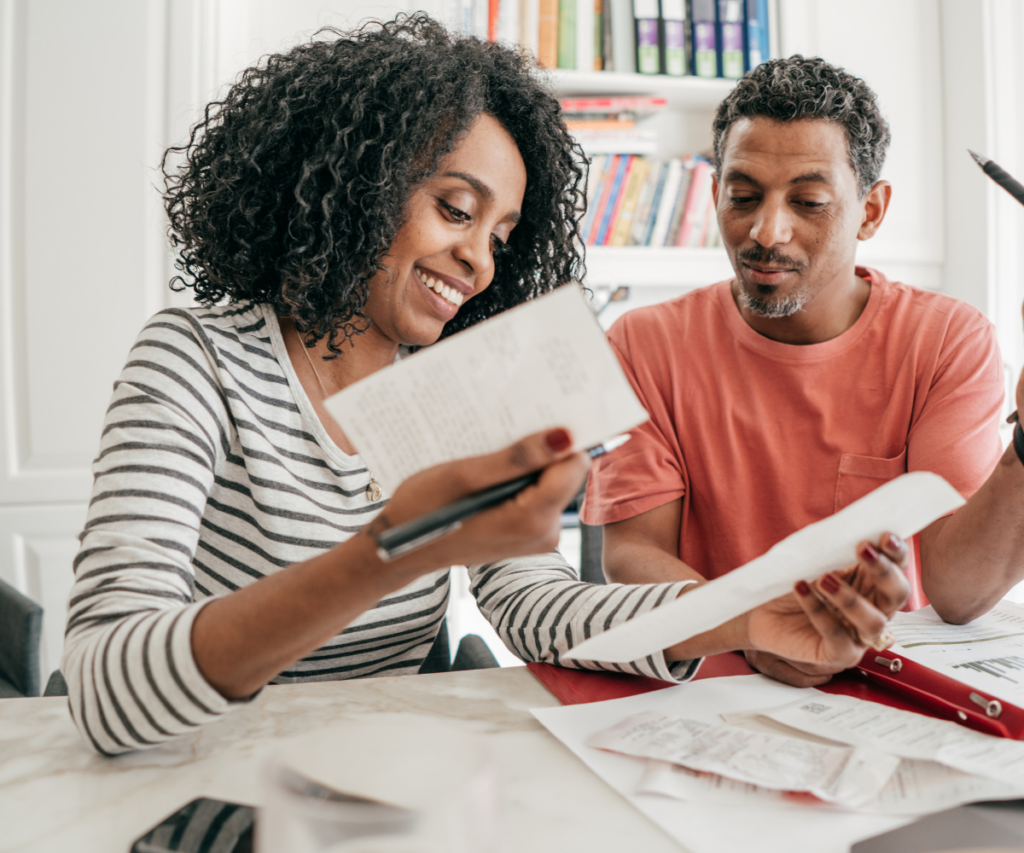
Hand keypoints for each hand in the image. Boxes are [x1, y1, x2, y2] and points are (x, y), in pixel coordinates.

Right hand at [367, 427, 588, 578]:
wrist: (401, 548)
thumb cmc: (424, 510)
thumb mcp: (465, 476)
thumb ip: (517, 459)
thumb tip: (564, 437)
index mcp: (532, 520)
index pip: (573, 464)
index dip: (558, 439)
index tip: (536, 418)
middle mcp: (544, 533)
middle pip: (563, 473)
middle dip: (538, 451)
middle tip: (504, 434)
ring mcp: (537, 536)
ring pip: (548, 483)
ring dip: (525, 465)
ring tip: (491, 455)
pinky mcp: (527, 534)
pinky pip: (535, 495)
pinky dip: (517, 480)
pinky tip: (489, 472)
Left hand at [743, 532, 910, 686]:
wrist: (758, 610)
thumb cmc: (792, 582)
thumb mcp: (814, 561)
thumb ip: (836, 550)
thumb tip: (853, 528)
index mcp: (871, 583)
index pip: (897, 568)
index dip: (897, 552)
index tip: (884, 535)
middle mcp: (873, 610)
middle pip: (897, 594)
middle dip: (885, 571)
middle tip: (863, 549)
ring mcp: (858, 635)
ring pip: (874, 622)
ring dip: (851, 598)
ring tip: (823, 578)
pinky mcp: (837, 654)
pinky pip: (836, 636)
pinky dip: (818, 610)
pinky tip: (801, 588)